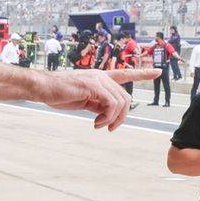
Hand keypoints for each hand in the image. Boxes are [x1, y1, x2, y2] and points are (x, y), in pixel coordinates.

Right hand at [40, 68, 158, 131]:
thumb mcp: (81, 100)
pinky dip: (107, 117)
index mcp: (99, 78)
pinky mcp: (93, 86)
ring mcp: (98, 79)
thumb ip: (96, 103)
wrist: (42, 87)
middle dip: (122, 117)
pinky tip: (95, 123)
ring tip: (99, 125)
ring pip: (121, 102)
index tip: (157, 72)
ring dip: (113, 119)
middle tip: (109, 128)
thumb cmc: (58, 94)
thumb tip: (106, 114)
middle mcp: (101, 76)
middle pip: (125, 97)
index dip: (142, 73)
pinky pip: (111, 105)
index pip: (125, 73)